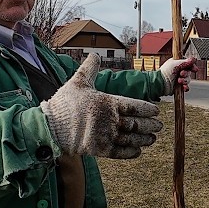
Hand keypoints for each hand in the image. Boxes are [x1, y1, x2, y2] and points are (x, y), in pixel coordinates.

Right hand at [40, 54, 162, 158]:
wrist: (49, 127)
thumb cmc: (64, 104)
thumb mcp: (77, 82)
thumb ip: (89, 68)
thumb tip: (93, 54)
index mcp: (107, 102)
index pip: (135, 106)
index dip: (147, 109)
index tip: (155, 111)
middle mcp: (110, 120)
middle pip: (137, 124)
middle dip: (150, 125)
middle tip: (159, 126)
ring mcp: (105, 136)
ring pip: (131, 139)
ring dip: (144, 139)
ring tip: (152, 138)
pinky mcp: (99, 149)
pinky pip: (120, 152)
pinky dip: (131, 152)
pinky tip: (138, 150)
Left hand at [159, 57, 197, 93]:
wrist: (160, 83)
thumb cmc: (164, 72)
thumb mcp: (175, 64)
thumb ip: (185, 62)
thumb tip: (193, 59)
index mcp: (177, 64)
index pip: (188, 64)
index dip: (192, 66)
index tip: (194, 69)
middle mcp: (178, 71)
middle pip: (188, 72)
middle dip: (186, 74)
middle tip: (181, 74)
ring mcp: (179, 79)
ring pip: (188, 80)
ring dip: (185, 80)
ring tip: (179, 81)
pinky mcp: (179, 87)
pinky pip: (186, 87)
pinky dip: (185, 87)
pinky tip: (183, 87)